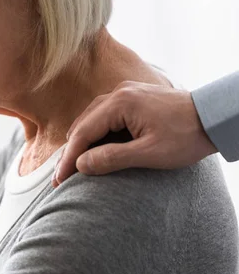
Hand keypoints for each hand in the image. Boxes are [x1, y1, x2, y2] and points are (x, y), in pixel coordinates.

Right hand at [53, 81, 216, 186]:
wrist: (214, 117)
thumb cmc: (186, 136)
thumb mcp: (149, 153)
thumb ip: (112, 158)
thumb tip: (81, 164)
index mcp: (120, 103)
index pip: (83, 132)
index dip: (69, 158)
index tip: (59, 179)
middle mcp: (118, 93)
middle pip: (83, 124)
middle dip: (71, 151)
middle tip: (62, 177)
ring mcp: (125, 93)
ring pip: (92, 119)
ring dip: (82, 143)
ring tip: (74, 166)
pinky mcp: (132, 99)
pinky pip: (104, 116)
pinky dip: (95, 134)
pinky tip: (94, 150)